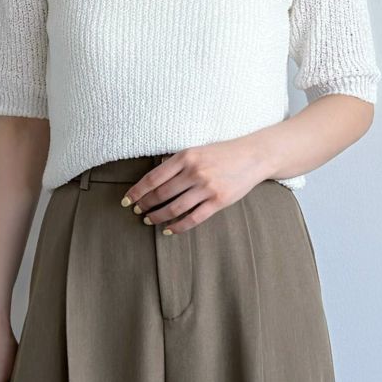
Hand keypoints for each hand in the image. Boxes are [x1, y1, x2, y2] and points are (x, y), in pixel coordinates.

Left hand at [122, 138, 268, 233]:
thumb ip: (177, 163)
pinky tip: (168, 230)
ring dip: (158, 216)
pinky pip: (193, 218)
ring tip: (149, 220)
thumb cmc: (222, 154)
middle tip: (137, 211)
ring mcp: (206, 188)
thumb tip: (155, 176)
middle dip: (145, 205)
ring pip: (174, 208)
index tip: (127, 200)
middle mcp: (194, 172)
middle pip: (161, 194)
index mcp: (186, 157)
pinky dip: (178, 226)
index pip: (154, 177)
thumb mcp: (197, 150)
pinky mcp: (218, 202)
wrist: (253, 156)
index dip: (138, 191)